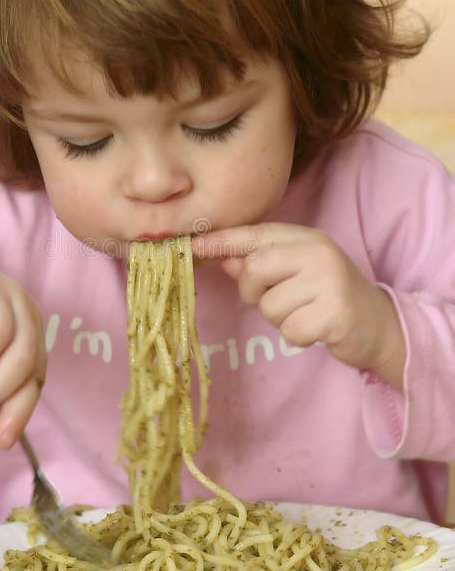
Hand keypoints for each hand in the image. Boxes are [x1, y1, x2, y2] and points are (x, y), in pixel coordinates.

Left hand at [193, 223, 405, 388]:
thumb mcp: (295, 273)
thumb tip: (220, 258)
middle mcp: (318, 253)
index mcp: (305, 238)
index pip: (255, 235)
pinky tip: (315, 329)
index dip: (222, 241)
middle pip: (254, 269)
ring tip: (304, 313)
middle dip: (253, 293)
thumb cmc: (327, 296)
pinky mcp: (335, 313)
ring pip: (270, 305)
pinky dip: (296, 336)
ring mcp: (329, 281)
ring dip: (279, 318)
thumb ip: (259, 264)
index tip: (192, 246)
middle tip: (275, 300)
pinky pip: (289, 330)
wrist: (379, 325)